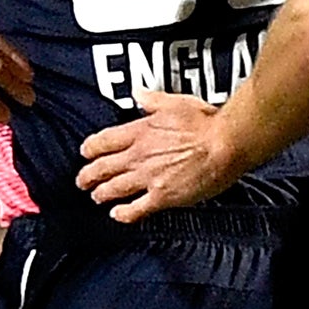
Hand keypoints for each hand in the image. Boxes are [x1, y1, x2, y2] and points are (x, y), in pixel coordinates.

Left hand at [76, 91, 238, 222]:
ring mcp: (149, 177)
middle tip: (82, 181)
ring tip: (97, 197)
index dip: (90, 149)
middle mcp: (139, 155)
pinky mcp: (163, 196)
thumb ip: (153, 100)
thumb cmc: (207, 122)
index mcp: (140, 131)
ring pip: (114, 189)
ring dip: (101, 194)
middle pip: (102, 168)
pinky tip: (117, 215)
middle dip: (88, 176)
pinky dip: (123, 213)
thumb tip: (139, 93)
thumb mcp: (175, 102)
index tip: (86, 152)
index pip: (103, 141)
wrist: (226, 143)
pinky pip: (136, 209)